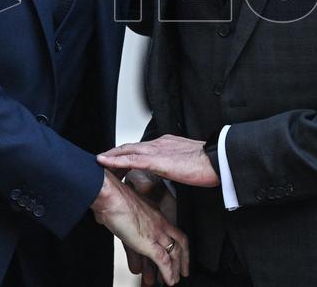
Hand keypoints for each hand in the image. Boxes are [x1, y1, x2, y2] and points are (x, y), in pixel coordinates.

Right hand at [91, 170, 188, 284]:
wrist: (108, 194)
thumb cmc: (110, 197)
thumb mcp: (116, 209)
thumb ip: (112, 215)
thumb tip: (103, 221)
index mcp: (152, 211)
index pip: (167, 230)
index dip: (172, 242)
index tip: (172, 253)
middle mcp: (158, 221)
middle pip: (178, 241)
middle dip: (181, 259)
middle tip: (181, 272)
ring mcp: (156, 231)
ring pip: (174, 253)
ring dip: (175, 270)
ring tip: (173, 281)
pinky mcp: (150, 242)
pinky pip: (164, 261)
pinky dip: (168, 273)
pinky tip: (169, 281)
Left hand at [98, 135, 219, 187]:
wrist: (218, 160)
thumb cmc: (209, 164)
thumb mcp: (188, 163)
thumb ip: (176, 165)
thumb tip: (172, 172)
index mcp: (167, 144)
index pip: (141, 148)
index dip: (127, 152)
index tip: (117, 157)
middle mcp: (159, 143)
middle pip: (130, 147)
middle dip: (115, 152)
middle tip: (101, 159)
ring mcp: (157, 150)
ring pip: (127, 151)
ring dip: (111, 155)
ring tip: (98, 160)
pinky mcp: (157, 160)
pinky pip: (130, 159)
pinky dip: (115, 160)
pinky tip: (104, 162)